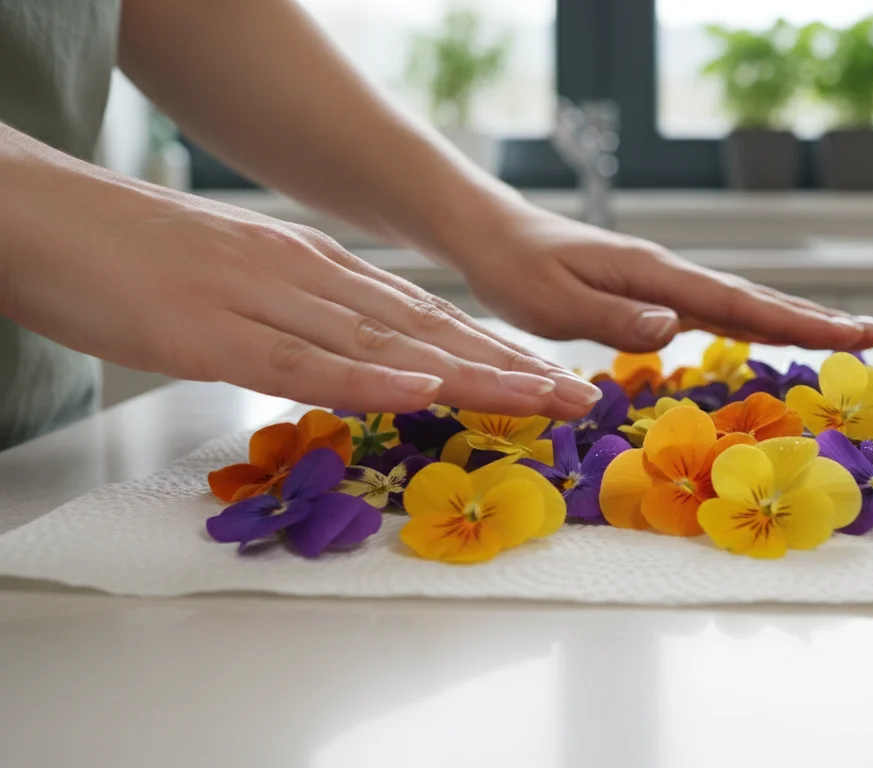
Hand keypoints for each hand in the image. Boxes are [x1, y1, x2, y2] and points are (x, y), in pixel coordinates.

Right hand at [0, 147, 601, 419]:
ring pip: (386, 346)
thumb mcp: (239, 287)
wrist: (41, 215)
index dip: (494, 352)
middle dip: (510, 368)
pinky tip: (420, 392)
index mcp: (315, 271)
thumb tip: (350, 359)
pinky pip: (299, 361)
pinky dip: (365, 379)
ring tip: (541, 399)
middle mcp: (308, 280)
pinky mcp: (210, 332)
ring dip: (471, 375)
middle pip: (427, 332)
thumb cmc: (133, 257)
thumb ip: (299, 323)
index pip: (424, 320)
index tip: (551, 380)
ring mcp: (263, 302)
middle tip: (580, 398)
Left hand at [448, 202, 872, 352]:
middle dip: (818, 318)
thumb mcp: (555, 302)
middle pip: (757, 299)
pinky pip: (715, 312)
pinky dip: (754, 322)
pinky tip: (770, 332)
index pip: (740, 303)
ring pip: (742, 304)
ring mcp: (664, 283)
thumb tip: (678, 327)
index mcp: (656, 275)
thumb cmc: (518, 270)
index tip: (852, 333)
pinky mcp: (651, 293)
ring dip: (794, 319)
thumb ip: (616, 316)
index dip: (798, 323)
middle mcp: (670, 276)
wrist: (494, 237)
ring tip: (845, 334)